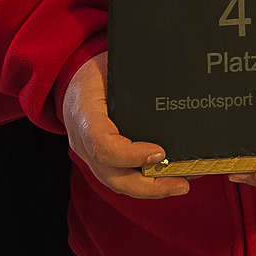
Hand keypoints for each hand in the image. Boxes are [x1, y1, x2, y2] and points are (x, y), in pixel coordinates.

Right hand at [61, 51, 189, 200]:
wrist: (74, 80)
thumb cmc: (97, 71)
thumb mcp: (112, 66)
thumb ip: (137, 81)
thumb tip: (174, 86)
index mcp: (84, 114)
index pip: (102, 145)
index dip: (131, 155)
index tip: (160, 153)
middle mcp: (82, 141)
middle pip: (112, 176)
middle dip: (149, 187)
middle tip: (181, 184)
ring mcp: (88, 155)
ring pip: (117, 182)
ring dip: (151, 189)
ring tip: (181, 184)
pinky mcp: (98, 160)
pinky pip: (120, 177)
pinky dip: (144, 182)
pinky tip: (168, 179)